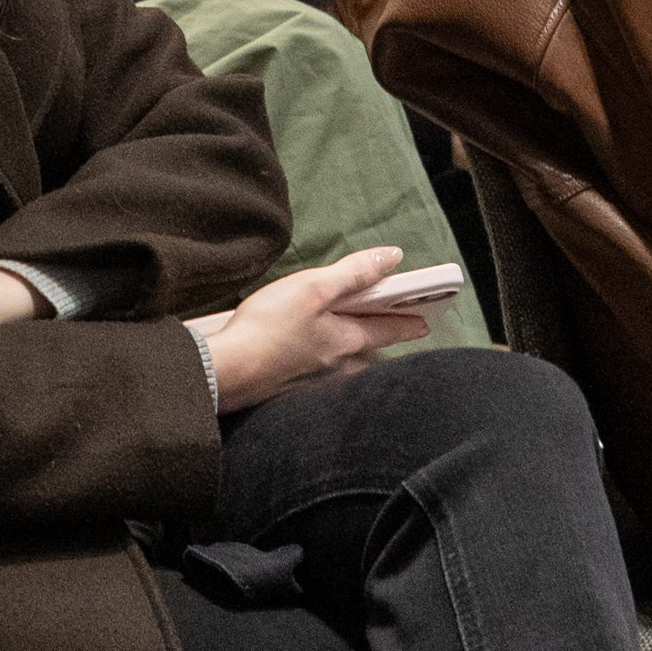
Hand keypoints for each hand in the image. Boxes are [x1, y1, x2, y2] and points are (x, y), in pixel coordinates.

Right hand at [197, 247, 433, 413]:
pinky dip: (329, 367)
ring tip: (358, 347)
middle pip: (371, 354)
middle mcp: (338, 368)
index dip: (408, 323)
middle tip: (393, 334)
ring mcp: (315, 383)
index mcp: (347, 341)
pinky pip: (322, 378)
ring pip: (348, 369)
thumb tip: (392, 258)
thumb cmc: (269, 328)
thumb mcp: (313, 287)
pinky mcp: (292, 392)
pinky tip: (314, 362)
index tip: (425, 322)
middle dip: (384, 344)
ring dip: (359, 358)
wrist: (227, 373)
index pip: (389, 331)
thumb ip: (354, 272)